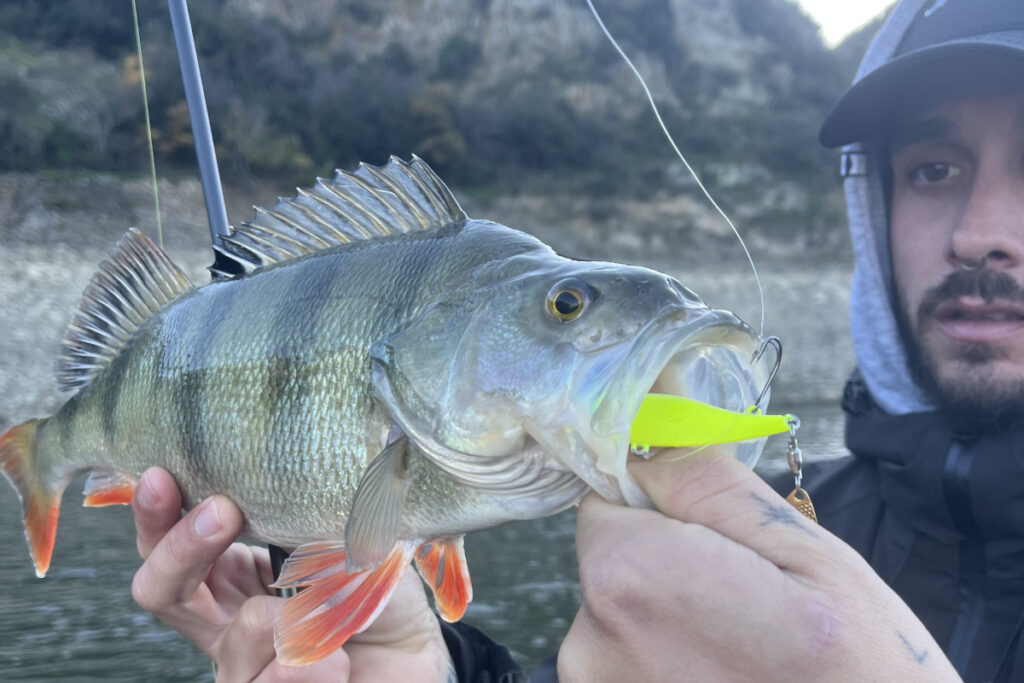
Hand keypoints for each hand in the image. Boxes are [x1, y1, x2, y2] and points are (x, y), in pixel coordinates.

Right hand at [130, 467, 451, 682]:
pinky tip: (341, 660)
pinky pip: (272, 679)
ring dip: (295, 620)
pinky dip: (315, 665)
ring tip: (336, 614)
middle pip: (160, 589)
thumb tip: (282, 487)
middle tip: (221, 513)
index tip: (162, 477)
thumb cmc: (378, 599)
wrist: (411, 661)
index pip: (172, 542)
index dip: (157, 512)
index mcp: (236, 574)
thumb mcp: (347, 542)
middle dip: (183, 547)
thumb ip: (307, 519)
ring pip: (239, 636)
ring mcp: (240, 667)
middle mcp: (224, 621)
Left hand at [557, 450, 959, 681]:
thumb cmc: (857, 668)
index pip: (605, 496)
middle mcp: (590, 641)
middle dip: (668, 563)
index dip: (664, 507)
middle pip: (611, 558)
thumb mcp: (798, 548)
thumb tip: (649, 405)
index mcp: (629, 575)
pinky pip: (628, 660)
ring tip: (742, 648)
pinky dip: (668, 661)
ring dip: (670, 619)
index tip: (720, 541)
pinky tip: (724, 675)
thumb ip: (702, 476)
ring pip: (621, 614)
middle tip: (749, 601)